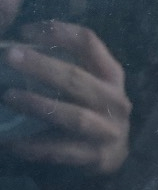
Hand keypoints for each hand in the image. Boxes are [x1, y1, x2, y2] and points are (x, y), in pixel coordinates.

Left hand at [2, 20, 131, 174]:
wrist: (110, 156)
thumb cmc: (88, 110)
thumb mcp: (85, 83)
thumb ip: (62, 63)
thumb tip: (16, 44)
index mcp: (111, 75)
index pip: (88, 43)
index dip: (57, 32)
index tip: (25, 31)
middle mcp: (115, 101)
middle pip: (77, 79)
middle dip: (41, 67)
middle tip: (10, 57)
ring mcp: (109, 132)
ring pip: (74, 116)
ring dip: (39, 105)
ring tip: (9, 97)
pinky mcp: (98, 158)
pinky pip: (62, 151)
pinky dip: (35, 146)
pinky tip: (11, 142)